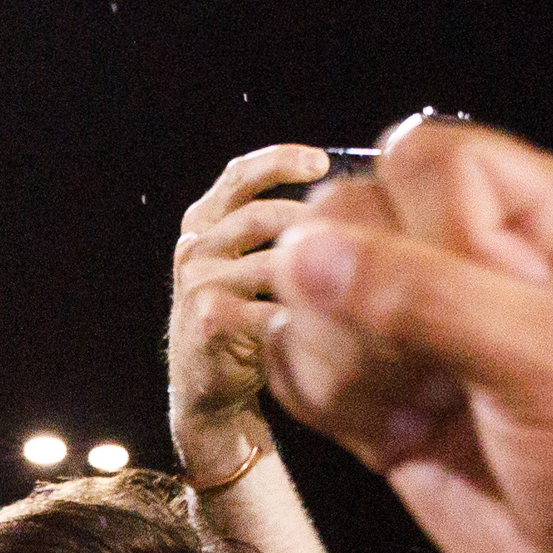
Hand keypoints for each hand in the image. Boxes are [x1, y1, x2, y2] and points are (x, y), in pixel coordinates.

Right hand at [168, 145, 331, 481]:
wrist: (206, 390)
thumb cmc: (245, 319)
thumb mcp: (249, 264)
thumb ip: (274, 227)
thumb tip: (350, 191)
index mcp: (202, 224)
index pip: (238, 177)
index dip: (279, 162)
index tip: (321, 161)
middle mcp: (194, 249)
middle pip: (259, 217)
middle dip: (312, 221)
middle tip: (358, 231)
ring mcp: (198, 285)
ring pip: (270, 262)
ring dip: (315, 272)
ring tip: (353, 280)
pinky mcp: (209, 321)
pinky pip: (271, 307)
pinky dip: (307, 313)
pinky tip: (335, 318)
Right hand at [266, 120, 552, 552]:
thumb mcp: (540, 358)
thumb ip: (419, 297)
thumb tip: (303, 255)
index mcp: (535, 212)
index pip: (418, 159)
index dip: (414, 226)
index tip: (461, 302)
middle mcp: (470, 257)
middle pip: (345, 222)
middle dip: (363, 304)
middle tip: (433, 370)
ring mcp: (420, 333)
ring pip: (309, 298)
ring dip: (346, 365)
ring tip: (424, 413)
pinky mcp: (386, 401)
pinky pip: (299, 367)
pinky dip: (325, 404)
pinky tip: (393, 439)